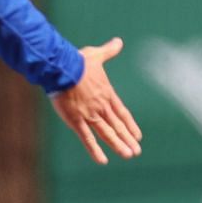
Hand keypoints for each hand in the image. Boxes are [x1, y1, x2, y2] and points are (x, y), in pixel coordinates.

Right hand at [50, 37, 142, 164]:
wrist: (64, 69)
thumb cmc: (78, 61)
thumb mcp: (96, 55)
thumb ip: (109, 51)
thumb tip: (118, 41)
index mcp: (107, 94)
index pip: (122, 113)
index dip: (130, 125)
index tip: (138, 136)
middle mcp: (101, 107)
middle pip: (117, 126)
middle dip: (127, 139)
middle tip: (136, 152)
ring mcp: (90, 115)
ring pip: (107, 134)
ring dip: (118, 146)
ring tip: (128, 155)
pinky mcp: (77, 121)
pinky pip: (88, 139)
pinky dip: (95, 150)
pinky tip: (103, 161)